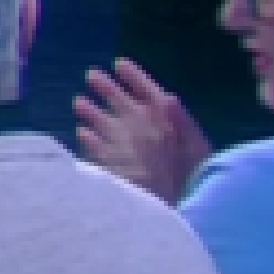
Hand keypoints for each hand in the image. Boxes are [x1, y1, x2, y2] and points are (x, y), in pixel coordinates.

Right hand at [76, 59, 210, 202]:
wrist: (182, 210)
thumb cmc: (193, 177)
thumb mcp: (194, 146)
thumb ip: (181, 121)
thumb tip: (167, 97)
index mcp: (166, 123)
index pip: (149, 93)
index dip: (135, 78)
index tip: (119, 63)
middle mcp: (145, 133)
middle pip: (123, 105)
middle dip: (108, 89)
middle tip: (91, 74)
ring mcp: (130, 151)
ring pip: (107, 126)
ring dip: (93, 113)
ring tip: (78, 102)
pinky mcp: (118, 170)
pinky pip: (100, 152)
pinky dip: (90, 142)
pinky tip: (82, 133)